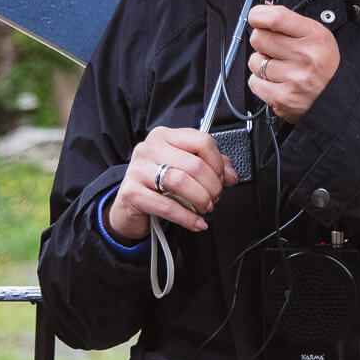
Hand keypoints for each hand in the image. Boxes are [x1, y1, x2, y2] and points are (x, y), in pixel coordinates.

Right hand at [104, 126, 237, 242]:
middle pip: (194, 165)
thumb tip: (231, 175)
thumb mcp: (184, 169)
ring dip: (201, 199)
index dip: (218, 163)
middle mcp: (149, 148)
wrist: (128, 206)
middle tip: (215, 197)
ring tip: (206, 208)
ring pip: (180, 182)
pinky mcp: (132, 192)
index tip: (222, 178)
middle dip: (212, 186)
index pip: (201, 140)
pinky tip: (196, 223)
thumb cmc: (157, 184)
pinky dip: (188, 218)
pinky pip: (167, 206)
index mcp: (164, 136)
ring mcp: (138, 169)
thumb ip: (210, 166)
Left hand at [247, 3, 339, 123]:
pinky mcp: (282, 98)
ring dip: (262, 64)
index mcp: (315, 36)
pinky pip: (254, 82)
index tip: (257, 18)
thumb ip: (289, 21)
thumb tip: (264, 8)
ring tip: (280, 68)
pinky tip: (277, 82)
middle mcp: (305, 56)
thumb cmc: (325, 65)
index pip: (275, 17)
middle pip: (258, 38)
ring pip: (254, 61)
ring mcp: (293, 79)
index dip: (258, 16)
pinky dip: (261, 82)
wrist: (339, 98)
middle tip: (275, 49)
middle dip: (262, 42)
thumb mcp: (317, 36)